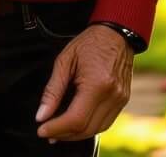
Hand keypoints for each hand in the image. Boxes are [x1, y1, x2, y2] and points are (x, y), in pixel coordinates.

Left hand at [36, 24, 133, 140]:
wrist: (117, 31)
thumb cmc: (91, 42)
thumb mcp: (65, 60)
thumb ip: (53, 90)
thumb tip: (41, 115)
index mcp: (97, 83)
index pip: (75, 119)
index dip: (55, 129)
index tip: (41, 129)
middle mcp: (112, 94)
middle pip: (85, 129)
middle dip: (63, 134)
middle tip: (47, 130)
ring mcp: (120, 98)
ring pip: (96, 130)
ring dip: (76, 134)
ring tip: (60, 129)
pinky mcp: (124, 99)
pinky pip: (105, 122)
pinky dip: (89, 127)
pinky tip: (77, 122)